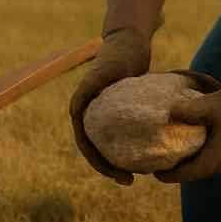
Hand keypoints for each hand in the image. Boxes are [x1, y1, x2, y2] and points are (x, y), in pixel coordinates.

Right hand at [69, 27, 151, 183]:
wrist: (129, 40)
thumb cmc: (119, 53)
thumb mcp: (107, 69)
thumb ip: (92, 85)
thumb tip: (77, 112)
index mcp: (82, 107)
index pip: (84, 142)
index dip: (97, 162)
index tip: (117, 173)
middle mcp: (89, 112)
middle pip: (93, 149)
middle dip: (107, 168)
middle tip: (128, 181)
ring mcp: (101, 114)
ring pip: (104, 145)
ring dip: (115, 163)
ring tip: (134, 177)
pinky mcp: (114, 113)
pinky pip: (117, 137)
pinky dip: (125, 149)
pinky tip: (144, 159)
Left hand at [155, 67, 220, 183]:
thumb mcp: (211, 104)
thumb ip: (188, 110)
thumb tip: (166, 113)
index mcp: (217, 157)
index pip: (188, 174)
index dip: (169, 175)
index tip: (153, 172)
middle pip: (193, 174)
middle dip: (175, 171)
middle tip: (155, 165)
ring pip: (202, 168)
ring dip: (186, 165)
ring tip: (167, 158)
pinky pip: (210, 160)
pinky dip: (196, 158)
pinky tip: (186, 147)